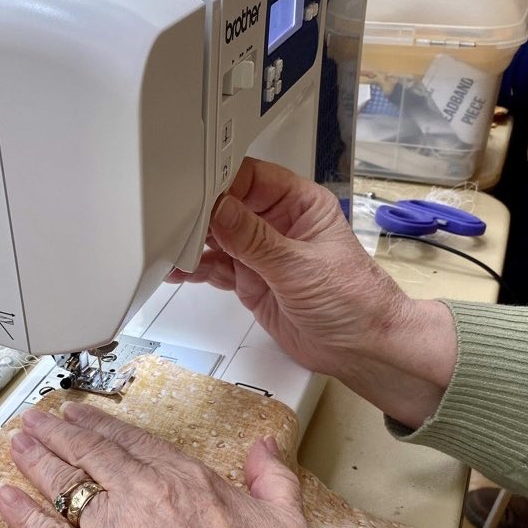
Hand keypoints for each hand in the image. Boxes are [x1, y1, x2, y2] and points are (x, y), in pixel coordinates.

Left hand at [0, 402, 341, 527]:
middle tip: (39, 420)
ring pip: (64, 484)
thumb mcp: (286, 520)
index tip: (82, 416)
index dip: (101, 425)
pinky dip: (22, 516)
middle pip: (90, 454)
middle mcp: (143, 495)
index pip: (131, 441)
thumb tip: (264, 448)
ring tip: (18, 443)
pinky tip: (5, 498)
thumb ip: (271, 475)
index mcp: (185, 478)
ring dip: (36, 460)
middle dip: (60, 433)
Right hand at [168, 158, 455, 427]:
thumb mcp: (299, 266)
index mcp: (298, 204)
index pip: (250, 178)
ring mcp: (261, 253)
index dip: (221, 181)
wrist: (361, 348)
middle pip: (228, 206)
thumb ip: (254, 239)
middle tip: (170, 219)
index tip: (192, 187)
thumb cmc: (355, 300)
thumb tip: (219, 210)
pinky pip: (216, 268)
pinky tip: (177, 269)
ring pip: (217, 238)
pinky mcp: (250, 280)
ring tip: (167, 246)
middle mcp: (277, 223)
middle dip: (200, 212)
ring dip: (193, 243)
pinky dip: (195, 269)